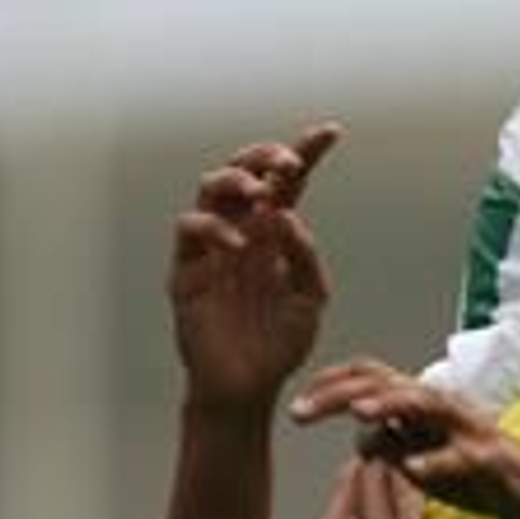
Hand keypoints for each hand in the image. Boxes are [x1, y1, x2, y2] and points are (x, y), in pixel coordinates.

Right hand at [169, 125, 340, 410]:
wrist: (248, 386)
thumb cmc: (279, 342)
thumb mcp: (310, 298)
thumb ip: (305, 256)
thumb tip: (286, 215)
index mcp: (274, 232)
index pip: (288, 181)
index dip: (306, 151)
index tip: (332, 132)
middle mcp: (242, 230)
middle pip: (244, 170)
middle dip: (265, 155)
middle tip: (288, 162)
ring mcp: (212, 247)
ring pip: (209, 186)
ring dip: (235, 179)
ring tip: (260, 193)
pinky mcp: (187, 269)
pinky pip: (191, 229)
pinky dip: (215, 228)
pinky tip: (240, 245)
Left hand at [290, 361, 519, 518]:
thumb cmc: (478, 479)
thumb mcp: (426, 457)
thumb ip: (398, 442)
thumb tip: (363, 437)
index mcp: (424, 405)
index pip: (371, 375)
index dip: (330, 382)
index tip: (295, 403)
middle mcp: (444, 407)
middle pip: (387, 382)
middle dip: (341, 392)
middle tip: (299, 412)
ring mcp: (469, 431)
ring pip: (426, 406)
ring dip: (392, 405)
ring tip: (361, 413)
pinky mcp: (491, 461)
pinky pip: (463, 458)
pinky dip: (438, 463)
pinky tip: (414, 469)